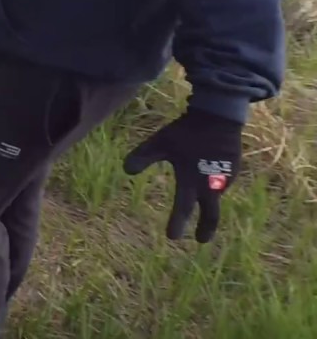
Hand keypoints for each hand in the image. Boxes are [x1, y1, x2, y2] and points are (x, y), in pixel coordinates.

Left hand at [122, 108, 243, 242]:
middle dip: (205, 228)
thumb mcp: (160, 142)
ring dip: (207, 202)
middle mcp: (211, 185)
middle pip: (211, 214)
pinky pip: (221, 182)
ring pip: (215, 196)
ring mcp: (224, 178)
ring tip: (198, 199)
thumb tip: (126, 171)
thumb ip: (143, 156)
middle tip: (200, 240)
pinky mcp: (233, 170)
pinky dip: (213, 185)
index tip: (172, 238)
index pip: (183, 209)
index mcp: (191, 181)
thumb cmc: (186, 132)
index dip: (178, 224)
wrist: (218, 117)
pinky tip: (206, 176)